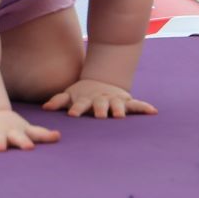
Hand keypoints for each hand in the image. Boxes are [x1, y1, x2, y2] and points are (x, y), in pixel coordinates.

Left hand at [42, 79, 157, 119]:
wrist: (102, 81)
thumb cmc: (82, 94)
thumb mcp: (70, 95)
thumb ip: (58, 101)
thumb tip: (45, 107)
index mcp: (86, 99)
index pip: (80, 104)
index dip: (77, 108)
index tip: (73, 114)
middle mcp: (101, 99)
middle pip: (101, 104)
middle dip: (100, 109)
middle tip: (100, 115)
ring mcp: (114, 100)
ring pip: (118, 104)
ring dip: (119, 109)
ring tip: (121, 115)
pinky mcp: (126, 101)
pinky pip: (137, 105)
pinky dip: (145, 108)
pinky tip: (153, 111)